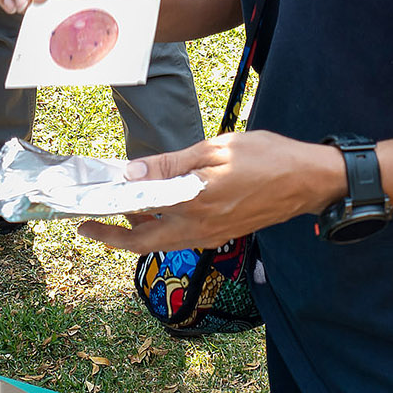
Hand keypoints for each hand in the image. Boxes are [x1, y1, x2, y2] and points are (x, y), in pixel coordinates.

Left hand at [76, 131, 346, 252]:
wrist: (309, 179)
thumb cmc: (265, 158)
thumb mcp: (212, 150)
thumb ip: (169, 165)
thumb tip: (130, 174)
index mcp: (192, 207)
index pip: (138, 227)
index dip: (107, 225)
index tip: (83, 218)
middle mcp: (199, 229)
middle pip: (145, 242)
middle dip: (113, 236)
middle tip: (88, 224)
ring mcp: (212, 234)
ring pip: (163, 239)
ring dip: (137, 228)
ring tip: (118, 208)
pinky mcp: (223, 231)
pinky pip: (182, 234)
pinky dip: (161, 223)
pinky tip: (155, 203)